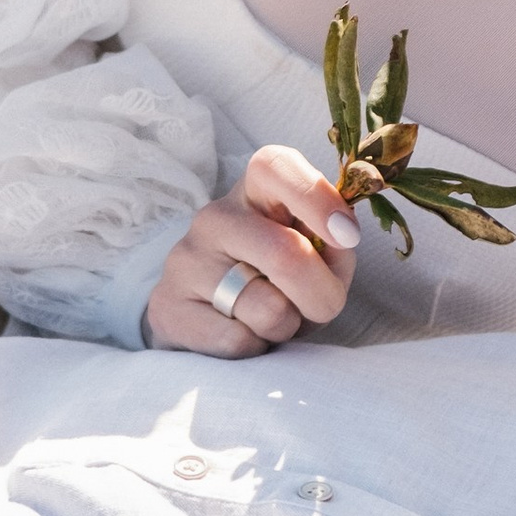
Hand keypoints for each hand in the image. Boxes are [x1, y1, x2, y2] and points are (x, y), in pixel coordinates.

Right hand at [143, 146, 360, 354]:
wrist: (206, 315)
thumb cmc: (277, 277)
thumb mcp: (314, 252)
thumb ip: (333, 245)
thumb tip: (339, 243)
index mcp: (255, 189)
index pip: (275, 167)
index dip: (316, 198)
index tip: (346, 236)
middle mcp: (215, 217)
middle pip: (285, 254)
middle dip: (322, 295)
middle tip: (323, 306)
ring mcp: (187, 261)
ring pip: (267, 309)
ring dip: (287, 326)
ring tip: (271, 319)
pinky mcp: (169, 309)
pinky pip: (239, 342)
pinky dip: (257, 348)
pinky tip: (243, 333)